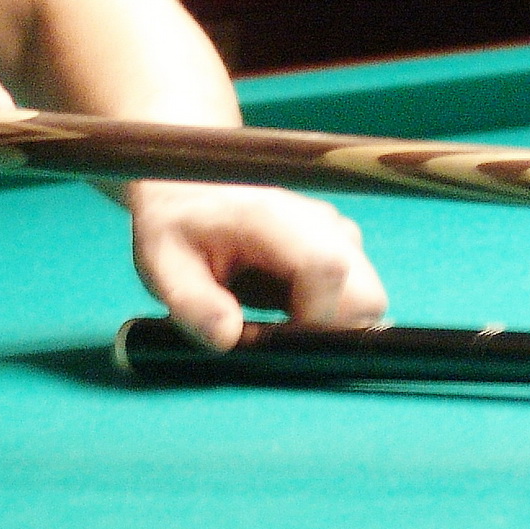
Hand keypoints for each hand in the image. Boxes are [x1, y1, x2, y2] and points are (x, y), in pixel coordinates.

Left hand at [126, 180, 387, 348]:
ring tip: (263, 313)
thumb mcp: (163, 262)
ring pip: (364, 301)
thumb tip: (228, 338)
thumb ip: (192, 302)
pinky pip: (352, 296)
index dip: (311, 322)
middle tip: (268, 333)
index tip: (269, 338)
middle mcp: (319, 222)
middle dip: (326, 332)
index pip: (327, 271)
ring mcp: (336, 234)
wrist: (186, 189)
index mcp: (273, 217)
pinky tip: (275, 303)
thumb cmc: (175, 223)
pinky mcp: (339, 247)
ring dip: (321, 324)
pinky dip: (321, 313)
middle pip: (366, 297)